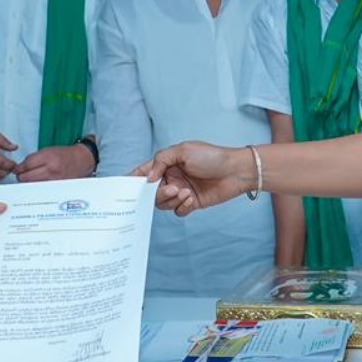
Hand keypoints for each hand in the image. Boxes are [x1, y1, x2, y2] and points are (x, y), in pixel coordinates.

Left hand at [15, 142, 95, 182]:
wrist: (81, 160)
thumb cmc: (64, 155)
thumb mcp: (47, 151)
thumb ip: (33, 159)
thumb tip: (20, 168)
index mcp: (48, 157)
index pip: (26, 166)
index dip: (19, 169)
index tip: (17, 170)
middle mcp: (51, 170)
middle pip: (26, 178)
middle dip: (21, 177)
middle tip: (22, 176)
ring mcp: (54, 181)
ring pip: (32, 186)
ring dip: (29, 184)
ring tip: (31, 180)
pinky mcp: (57, 188)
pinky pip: (41, 191)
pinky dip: (37, 189)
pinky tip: (39, 185)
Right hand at [136, 141, 255, 214]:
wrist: (236, 171)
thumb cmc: (212, 156)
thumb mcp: (183, 150)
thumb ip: (161, 161)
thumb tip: (147, 177)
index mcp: (167, 163)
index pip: (145, 172)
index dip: (133, 179)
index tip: (124, 186)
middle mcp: (172, 178)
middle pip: (152, 192)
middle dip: (159, 193)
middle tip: (173, 189)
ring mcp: (181, 191)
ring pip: (163, 204)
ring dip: (172, 200)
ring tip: (186, 192)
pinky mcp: (191, 203)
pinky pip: (178, 211)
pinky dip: (182, 207)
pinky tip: (192, 199)